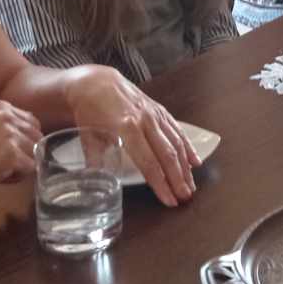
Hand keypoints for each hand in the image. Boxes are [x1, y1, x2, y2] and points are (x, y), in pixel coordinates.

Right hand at [0, 101, 42, 208]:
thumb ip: (8, 128)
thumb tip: (36, 139)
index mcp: (1, 107)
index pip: (32, 124)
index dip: (21, 142)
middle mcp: (7, 115)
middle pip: (37, 138)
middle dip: (23, 154)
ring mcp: (10, 134)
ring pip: (35, 155)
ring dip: (19, 166)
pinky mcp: (11, 155)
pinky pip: (30, 169)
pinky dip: (15, 177)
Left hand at [68, 69, 198, 207]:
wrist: (97, 83)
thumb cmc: (90, 111)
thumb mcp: (87, 137)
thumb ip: (94, 160)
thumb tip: (95, 182)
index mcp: (127, 127)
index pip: (148, 162)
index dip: (159, 183)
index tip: (169, 200)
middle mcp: (146, 120)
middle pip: (167, 154)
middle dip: (177, 178)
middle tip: (185, 198)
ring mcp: (155, 114)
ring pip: (176, 143)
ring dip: (185, 167)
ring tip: (190, 187)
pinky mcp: (160, 111)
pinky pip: (178, 130)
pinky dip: (188, 147)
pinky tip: (195, 162)